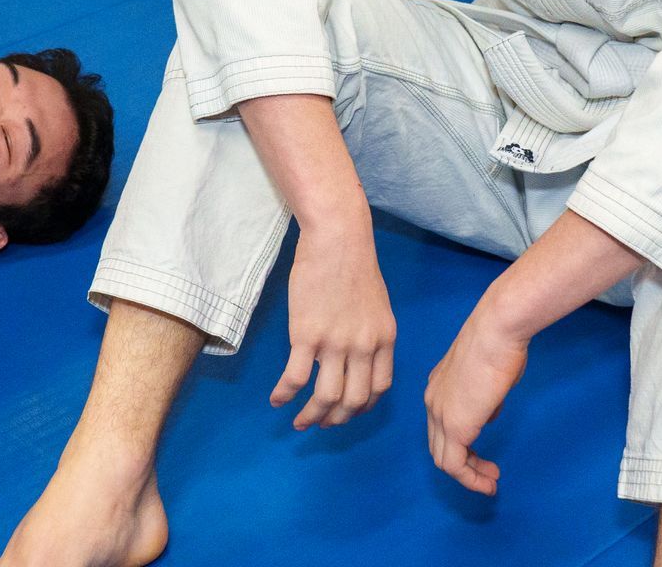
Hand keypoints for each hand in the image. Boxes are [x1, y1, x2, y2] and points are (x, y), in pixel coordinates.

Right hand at [271, 224, 395, 428]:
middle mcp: (364, 346)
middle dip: (336, 420)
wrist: (338, 237)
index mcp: (384, 339)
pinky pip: (296, 378)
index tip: (349, 411)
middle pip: (354, 401)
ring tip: (299, 423)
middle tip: (321, 423)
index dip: (363, 406)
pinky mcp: (306, 335)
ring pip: (326, 398)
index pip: (379, 388)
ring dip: (311, 417)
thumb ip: (371, 332)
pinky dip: (285, 395)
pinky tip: (277, 399)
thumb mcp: (376, 303)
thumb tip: (360, 353)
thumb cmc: (353, 263)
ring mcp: (335, 343)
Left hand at [424, 307, 529, 495]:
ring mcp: (440, 414)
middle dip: (465, 464)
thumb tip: (488, 413)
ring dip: (469, 476)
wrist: (497, 330)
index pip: (442, 425)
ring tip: (491, 482)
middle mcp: (433, 401)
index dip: (462, 443)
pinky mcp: (454, 426)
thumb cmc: (500, 344)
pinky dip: (470, 479)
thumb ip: (486, 398)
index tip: (484, 453)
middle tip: (489, 472)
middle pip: (440, 445)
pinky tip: (488, 483)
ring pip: (445, 459)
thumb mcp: (491, 376)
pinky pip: (455, 464)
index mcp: (439, 386)